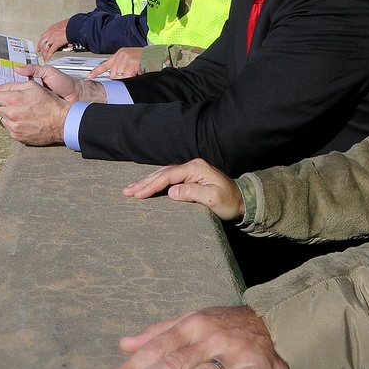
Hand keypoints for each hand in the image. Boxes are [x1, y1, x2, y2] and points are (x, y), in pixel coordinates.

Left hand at [0, 65, 106, 143]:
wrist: (62, 122)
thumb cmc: (50, 103)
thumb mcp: (33, 86)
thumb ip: (12, 85)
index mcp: (13, 100)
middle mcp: (10, 114)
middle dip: (1, 104)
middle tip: (14, 102)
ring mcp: (13, 127)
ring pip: (2, 119)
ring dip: (8, 115)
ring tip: (23, 113)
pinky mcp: (17, 136)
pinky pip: (9, 129)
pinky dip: (15, 124)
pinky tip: (26, 121)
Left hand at [39, 19, 71, 60]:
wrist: (75, 26)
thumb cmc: (72, 25)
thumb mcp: (64, 26)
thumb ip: (63, 33)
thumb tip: (66, 38)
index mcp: (53, 28)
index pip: (44, 36)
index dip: (41, 42)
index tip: (40, 46)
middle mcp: (51, 32)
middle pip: (42, 42)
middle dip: (41, 49)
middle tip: (41, 53)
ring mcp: (52, 37)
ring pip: (45, 47)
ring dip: (44, 54)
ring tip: (45, 58)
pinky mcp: (56, 42)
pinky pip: (50, 51)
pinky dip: (48, 56)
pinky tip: (48, 59)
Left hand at [88, 47, 144, 79]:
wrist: (159, 54)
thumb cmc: (148, 59)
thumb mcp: (132, 60)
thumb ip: (123, 67)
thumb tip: (117, 79)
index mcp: (120, 54)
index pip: (104, 64)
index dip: (95, 72)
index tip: (88, 77)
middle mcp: (121, 55)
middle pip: (113, 74)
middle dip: (121, 78)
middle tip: (131, 74)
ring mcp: (126, 58)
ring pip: (120, 76)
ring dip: (128, 78)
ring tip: (137, 71)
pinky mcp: (132, 63)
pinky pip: (127, 77)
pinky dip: (132, 78)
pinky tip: (138, 72)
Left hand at [107, 306, 290, 368]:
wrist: (279, 322)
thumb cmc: (229, 324)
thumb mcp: (195, 319)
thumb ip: (160, 332)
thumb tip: (125, 343)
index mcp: (193, 323)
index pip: (157, 346)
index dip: (134, 367)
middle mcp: (210, 337)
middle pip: (174, 363)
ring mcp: (232, 354)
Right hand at [123, 158, 244, 220]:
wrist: (242, 201)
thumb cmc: (229, 201)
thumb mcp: (213, 199)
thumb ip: (192, 193)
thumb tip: (171, 191)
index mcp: (196, 168)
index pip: (169, 176)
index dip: (152, 185)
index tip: (138, 194)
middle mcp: (192, 166)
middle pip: (163, 173)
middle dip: (144, 182)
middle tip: (126, 191)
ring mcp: (191, 171)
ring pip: (164, 175)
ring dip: (147, 182)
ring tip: (131, 189)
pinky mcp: (191, 178)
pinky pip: (169, 179)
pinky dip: (156, 183)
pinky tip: (147, 187)